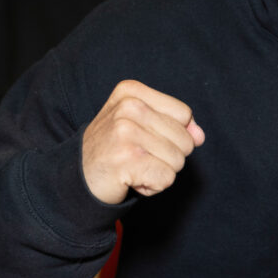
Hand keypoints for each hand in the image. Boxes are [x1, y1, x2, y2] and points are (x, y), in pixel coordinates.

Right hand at [82, 80, 204, 203]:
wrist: (77, 176)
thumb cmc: (114, 149)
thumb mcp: (143, 125)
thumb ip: (176, 125)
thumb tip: (200, 136)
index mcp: (131, 91)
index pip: (184, 114)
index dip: (173, 133)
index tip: (144, 138)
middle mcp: (128, 107)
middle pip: (185, 139)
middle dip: (167, 155)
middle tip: (136, 155)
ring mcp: (126, 133)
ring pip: (178, 161)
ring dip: (159, 172)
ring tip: (133, 166)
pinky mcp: (128, 160)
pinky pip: (166, 178)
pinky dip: (153, 186)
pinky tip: (131, 179)